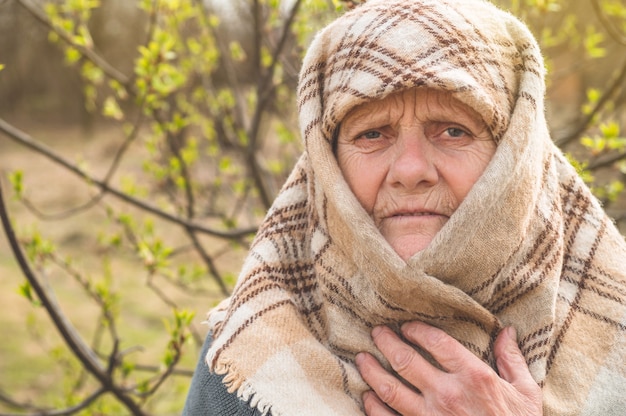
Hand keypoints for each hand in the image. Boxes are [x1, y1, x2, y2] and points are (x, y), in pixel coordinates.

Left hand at [355, 322, 542, 414]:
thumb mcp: (525, 393)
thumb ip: (513, 360)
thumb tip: (505, 331)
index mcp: (474, 377)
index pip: (436, 342)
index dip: (417, 330)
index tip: (406, 326)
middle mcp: (448, 394)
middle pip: (405, 360)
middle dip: (386, 342)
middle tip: (376, 332)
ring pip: (390, 389)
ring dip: (371, 371)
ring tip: (362, 358)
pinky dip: (373, 407)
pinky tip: (367, 396)